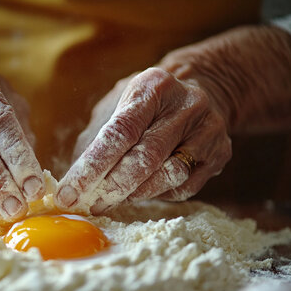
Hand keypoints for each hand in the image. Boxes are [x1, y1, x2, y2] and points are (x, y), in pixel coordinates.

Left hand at [57, 67, 230, 213]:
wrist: (206, 89)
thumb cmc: (146, 105)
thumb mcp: (117, 105)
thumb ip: (94, 137)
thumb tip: (71, 179)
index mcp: (153, 86)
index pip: (119, 132)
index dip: (92, 167)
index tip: (69, 193)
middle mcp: (186, 105)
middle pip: (145, 157)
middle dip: (111, 187)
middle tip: (88, 204)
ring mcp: (208, 129)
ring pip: (168, 175)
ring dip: (134, 194)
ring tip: (110, 199)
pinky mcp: (221, 153)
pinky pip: (185, 186)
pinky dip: (157, 194)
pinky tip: (141, 191)